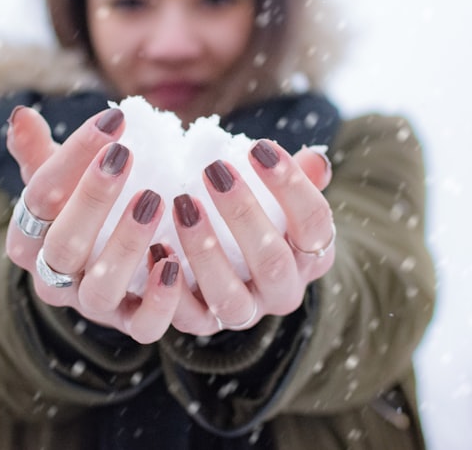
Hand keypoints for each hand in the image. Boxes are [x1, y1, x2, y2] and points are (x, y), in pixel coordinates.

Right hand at [4, 106, 184, 343]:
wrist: (102, 270)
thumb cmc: (80, 209)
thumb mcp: (56, 181)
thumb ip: (38, 152)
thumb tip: (21, 114)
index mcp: (28, 237)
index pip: (39, 198)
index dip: (72, 158)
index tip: (112, 120)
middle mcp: (53, 278)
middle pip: (62, 245)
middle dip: (93, 197)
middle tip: (124, 155)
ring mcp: (92, 305)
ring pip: (101, 287)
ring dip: (126, 244)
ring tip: (153, 200)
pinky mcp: (131, 324)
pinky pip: (142, 326)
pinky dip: (159, 299)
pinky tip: (176, 264)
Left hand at [169, 139, 334, 334]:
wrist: (237, 268)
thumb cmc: (262, 215)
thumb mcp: (285, 198)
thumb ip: (301, 177)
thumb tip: (315, 159)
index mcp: (312, 255)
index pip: (313, 223)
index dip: (291, 185)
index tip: (259, 146)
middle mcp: (284, 291)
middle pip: (272, 261)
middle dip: (243, 214)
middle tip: (214, 171)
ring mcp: (246, 312)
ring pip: (230, 297)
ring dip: (204, 251)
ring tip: (182, 205)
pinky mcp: (205, 325)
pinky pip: (189, 317)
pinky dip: (170, 288)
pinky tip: (155, 248)